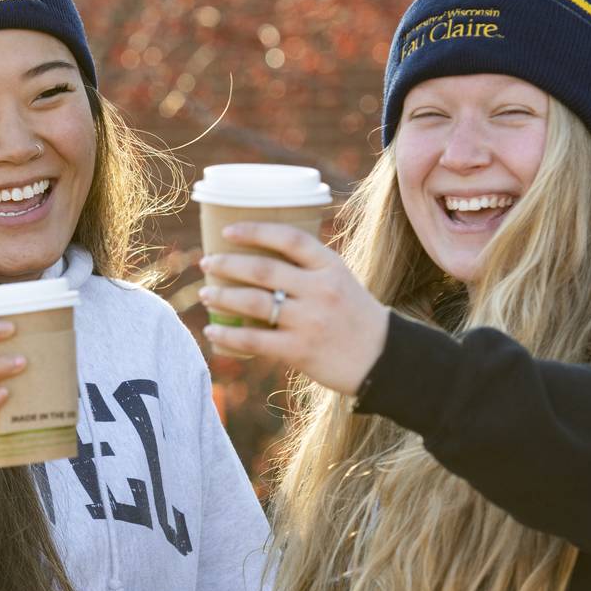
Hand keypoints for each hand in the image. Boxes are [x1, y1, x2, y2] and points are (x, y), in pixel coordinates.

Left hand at [198, 223, 388, 394]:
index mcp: (331, 267)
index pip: (289, 239)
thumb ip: (309, 270)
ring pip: (254, 303)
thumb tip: (260, 260)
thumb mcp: (341, 281)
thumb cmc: (356, 317)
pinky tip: (213, 331)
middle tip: (206, 263)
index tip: (228, 231)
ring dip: (222, 296)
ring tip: (205, 294)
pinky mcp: (300, 350)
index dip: (255, 231)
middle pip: (263, 270)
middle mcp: (320, 290)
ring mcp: (310, 321)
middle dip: (227, 264)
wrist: (384, 359)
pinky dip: (229, 335)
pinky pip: (254, 340)